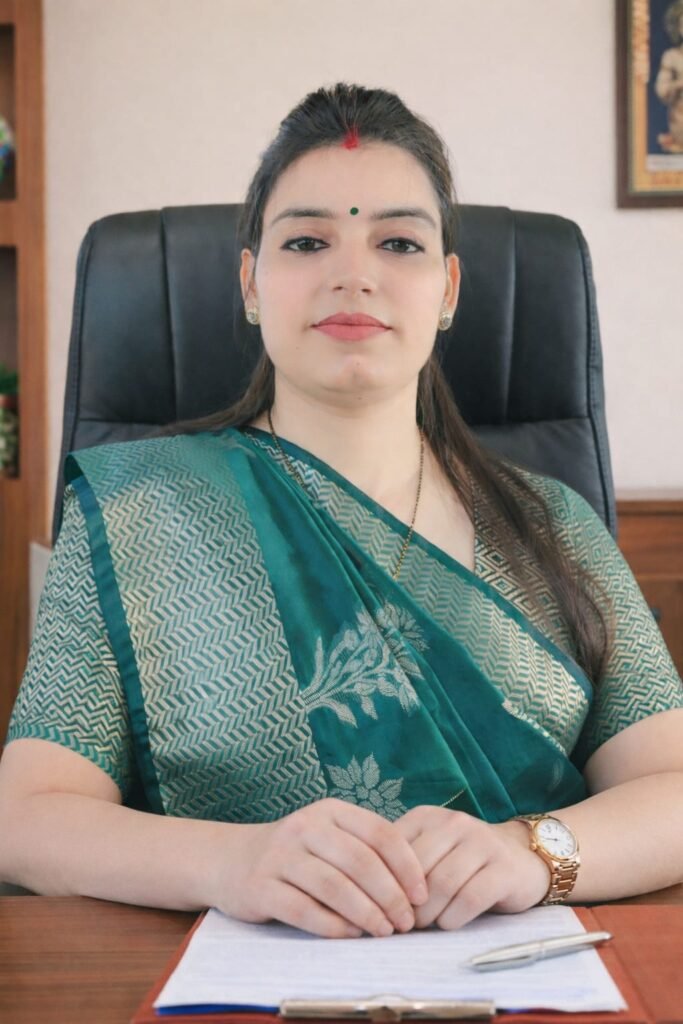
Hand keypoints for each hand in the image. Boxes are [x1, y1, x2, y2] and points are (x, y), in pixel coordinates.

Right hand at [212, 798, 428, 938]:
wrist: (231, 859)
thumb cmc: (297, 853)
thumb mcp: (330, 836)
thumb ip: (365, 850)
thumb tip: (415, 888)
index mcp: (330, 810)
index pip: (380, 833)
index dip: (407, 866)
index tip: (422, 896)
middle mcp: (305, 827)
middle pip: (360, 861)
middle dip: (390, 896)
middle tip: (406, 922)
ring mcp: (280, 856)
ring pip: (334, 886)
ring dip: (366, 913)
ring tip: (384, 931)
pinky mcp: (260, 887)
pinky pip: (303, 910)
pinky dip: (333, 926)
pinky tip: (351, 936)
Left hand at [393, 806, 549, 929]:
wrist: (520, 858)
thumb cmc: (462, 862)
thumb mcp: (429, 851)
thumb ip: (400, 863)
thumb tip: (364, 895)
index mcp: (427, 816)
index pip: (392, 847)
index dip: (383, 881)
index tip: (379, 906)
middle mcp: (454, 823)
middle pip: (417, 868)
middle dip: (404, 902)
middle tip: (400, 923)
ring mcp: (482, 842)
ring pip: (442, 884)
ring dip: (428, 914)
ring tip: (423, 926)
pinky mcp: (504, 868)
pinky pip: (471, 898)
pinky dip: (454, 917)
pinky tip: (449, 923)